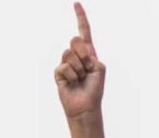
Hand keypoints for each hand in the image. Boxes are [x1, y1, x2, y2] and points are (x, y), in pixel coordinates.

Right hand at [55, 3, 105, 119]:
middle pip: (75, 40)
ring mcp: (66, 64)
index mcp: (88, 53)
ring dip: (79, 68)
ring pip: (69, 54)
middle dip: (83, 54)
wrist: (86, 106)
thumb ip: (91, 55)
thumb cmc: (94, 90)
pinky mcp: (59, 73)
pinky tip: (73, 84)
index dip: (80, 18)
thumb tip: (77, 53)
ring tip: (80, 79)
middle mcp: (76, 56)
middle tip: (87, 69)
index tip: (76, 4)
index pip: (84, 32)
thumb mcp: (99, 68)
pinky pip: (64, 67)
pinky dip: (72, 76)